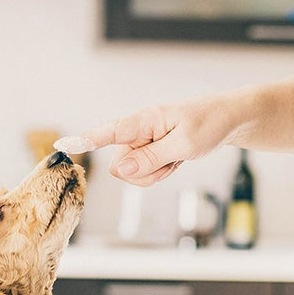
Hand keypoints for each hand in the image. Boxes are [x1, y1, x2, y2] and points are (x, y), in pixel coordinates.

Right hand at [55, 95, 243, 186]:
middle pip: (121, 165)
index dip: (86, 139)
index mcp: (146, 120)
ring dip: (154, 174)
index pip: (110, 131)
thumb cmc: (211, 124)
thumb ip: (151, 158)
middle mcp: (139, 130)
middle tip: (172, 163)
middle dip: (144, 173)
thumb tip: (119, 169)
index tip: (64, 144)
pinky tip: (175, 161)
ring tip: (177, 159)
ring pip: (132, 172)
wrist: (230, 120)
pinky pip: (144, 172)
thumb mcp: (185, 145)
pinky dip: (160, 173)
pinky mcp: (150, 150)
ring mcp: (144, 141)